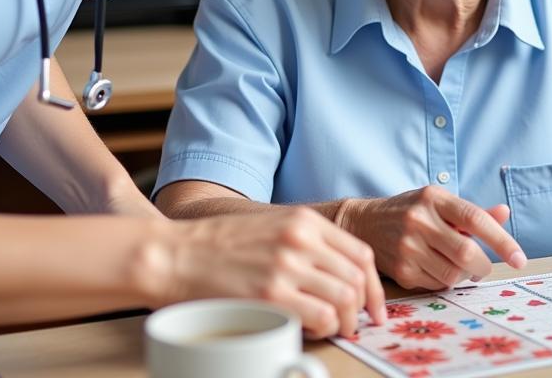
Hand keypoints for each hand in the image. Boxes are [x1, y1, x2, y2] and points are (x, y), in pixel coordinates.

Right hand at [164, 207, 385, 337]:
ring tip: (332, 329)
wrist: (176, 253)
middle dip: (363, 308)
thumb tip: (337, 276)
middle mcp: (301, 238)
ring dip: (345, 321)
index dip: (374, 286)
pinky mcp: (271, 292)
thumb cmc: (219, 246)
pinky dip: (324, 328)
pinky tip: (311, 330)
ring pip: (345, 299)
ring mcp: (287, 264)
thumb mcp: (271, 228)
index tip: (375, 307)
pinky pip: (320, 316)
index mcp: (304, 220)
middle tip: (354, 325)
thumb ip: (305, 243)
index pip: (361, 254)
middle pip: (357, 278)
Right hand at [339, 186, 525, 289]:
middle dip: (483, 265)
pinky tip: (436, 268)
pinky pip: (437, 285)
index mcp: (433, 197)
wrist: (364, 223)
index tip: (519, 258)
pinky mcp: (402, 270)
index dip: (502, 240)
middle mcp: (419, 219)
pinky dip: (445, 281)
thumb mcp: (437, 203)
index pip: (475, 219)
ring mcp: (408, 246)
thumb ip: (471, 212)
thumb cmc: (409, 211)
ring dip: (464, 275)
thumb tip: (504, 212)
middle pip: (466, 252)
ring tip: (457, 266)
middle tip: (483, 266)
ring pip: (454, 274)